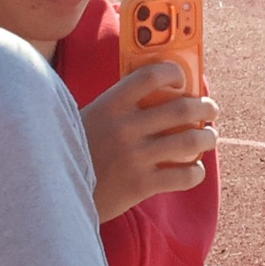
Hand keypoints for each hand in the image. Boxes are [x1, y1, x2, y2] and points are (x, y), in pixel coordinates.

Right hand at [83, 62, 216, 222]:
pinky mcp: (141, 185)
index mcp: (110, 105)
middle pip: (182, 108)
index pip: (150, 75)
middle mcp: (125, 128)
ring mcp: (134, 157)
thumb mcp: (89, 118)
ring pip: (190, 141)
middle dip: (205, 108)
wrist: (54, 192)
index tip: (184, 80)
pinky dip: (195, 172)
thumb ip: (118, 106)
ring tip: (208, 138)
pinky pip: (184, 176)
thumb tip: (159, 93)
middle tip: (210, 110)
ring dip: (207, 138)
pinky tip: (193, 170)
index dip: (174, 73)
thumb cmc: (76, 152)